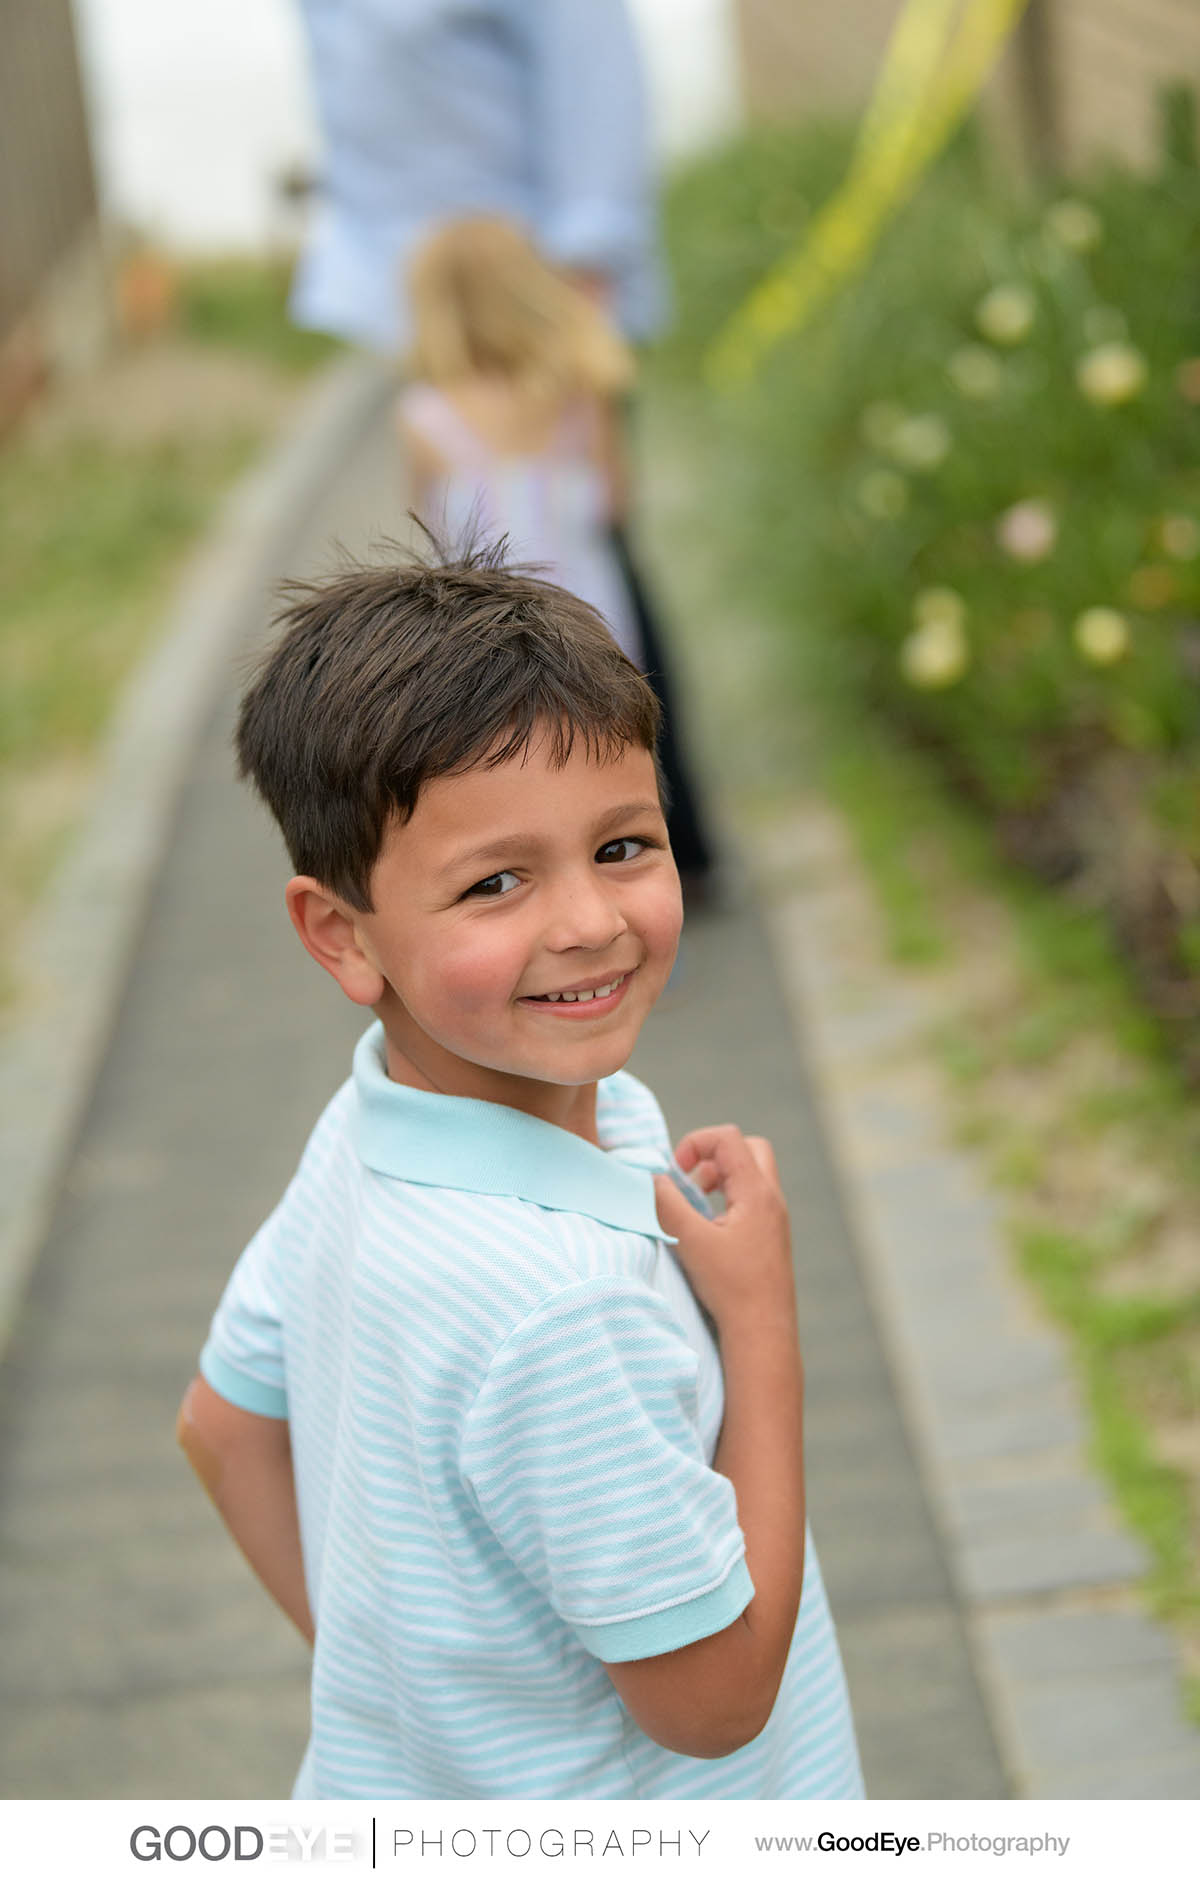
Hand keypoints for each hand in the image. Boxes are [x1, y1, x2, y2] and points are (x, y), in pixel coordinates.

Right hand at [653, 1126, 793, 1335]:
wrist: (763, 1331)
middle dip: (713, 1155)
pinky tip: (709, 1227)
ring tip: (695, 1203)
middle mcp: (772, 1199)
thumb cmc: (730, 1288)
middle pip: (748, 1149)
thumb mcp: (689, 1241)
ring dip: (720, 1177)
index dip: (696, 1142)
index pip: (729, 1138)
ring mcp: (775, 1218)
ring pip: (751, 1174)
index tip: (675, 1171)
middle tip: (691, 1181)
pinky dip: (728, 1198)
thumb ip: (667, 1204)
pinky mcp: (772, 1236)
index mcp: (757, 1193)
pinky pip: (752, 1199)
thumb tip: (651, 1178)